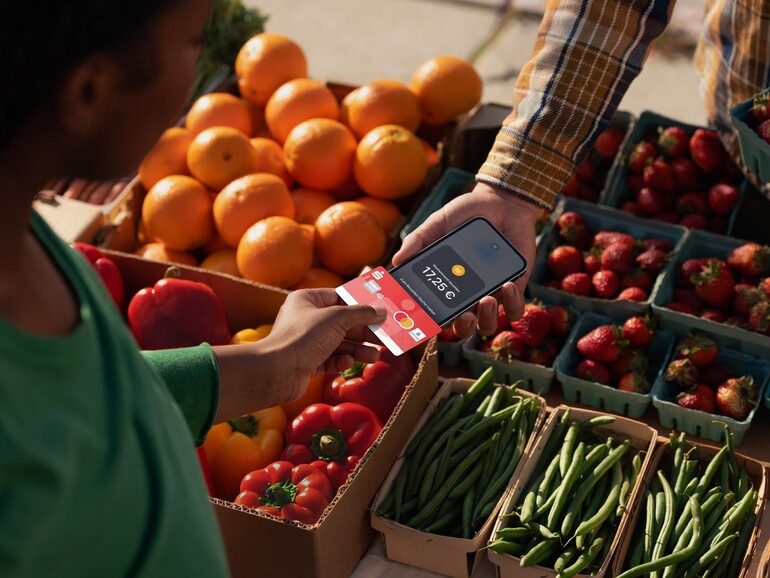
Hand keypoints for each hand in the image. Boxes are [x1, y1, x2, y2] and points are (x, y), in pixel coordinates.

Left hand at [265, 288, 385, 396]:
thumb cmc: (303, 337)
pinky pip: (330, 359)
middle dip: (363, 331)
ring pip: (338, 343)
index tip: (379, 311)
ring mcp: (306, 342)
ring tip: (374, 356)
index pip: (339, 297)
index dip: (360, 304)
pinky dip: (340, 361)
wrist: (277, 371)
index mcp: (307, 300)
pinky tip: (347, 363)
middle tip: (383, 337)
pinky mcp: (307, 362)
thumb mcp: (337, 318)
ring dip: (357, 350)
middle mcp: (305, 319)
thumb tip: (381, 310)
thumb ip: (361, 313)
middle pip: (342, 323)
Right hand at [392, 182, 539, 336]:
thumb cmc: (465, 215)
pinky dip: (513, 303)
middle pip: (462, 327)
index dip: (430, 322)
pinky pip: (515, 308)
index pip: (435, 312)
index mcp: (446, 285)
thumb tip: (397, 260)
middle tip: (464, 315)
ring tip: (486, 300)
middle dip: (462, 327)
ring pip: (488, 324)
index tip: (427, 318)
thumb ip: (418, 240)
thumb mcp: (438, 223)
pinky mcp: (515, 288)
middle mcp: (467, 296)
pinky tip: (507, 285)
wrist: (501, 203)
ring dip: (487, 318)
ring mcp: (492, 294)